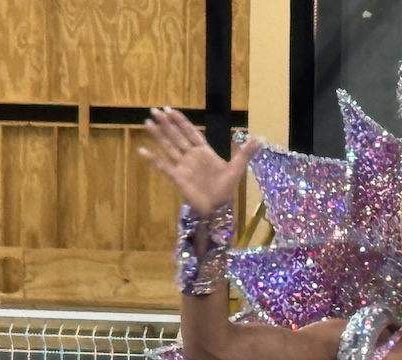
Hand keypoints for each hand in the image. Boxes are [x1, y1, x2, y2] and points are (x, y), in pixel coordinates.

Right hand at [139, 107, 259, 214]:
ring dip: (158, 135)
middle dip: (166, 124)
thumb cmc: (226, 189)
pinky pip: (163, 166)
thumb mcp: (237, 168)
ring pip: (169, 147)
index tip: (171, 110)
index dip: (181, 121)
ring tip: (147, 122)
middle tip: (154, 110)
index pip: (191, 132)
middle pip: (177, 136)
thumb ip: (246, 152)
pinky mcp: (178, 177)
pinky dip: (153, 159)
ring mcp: (183, 166)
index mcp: (204, 152)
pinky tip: (141, 150)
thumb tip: (260, 138)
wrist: (218, 208)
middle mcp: (191, 156)